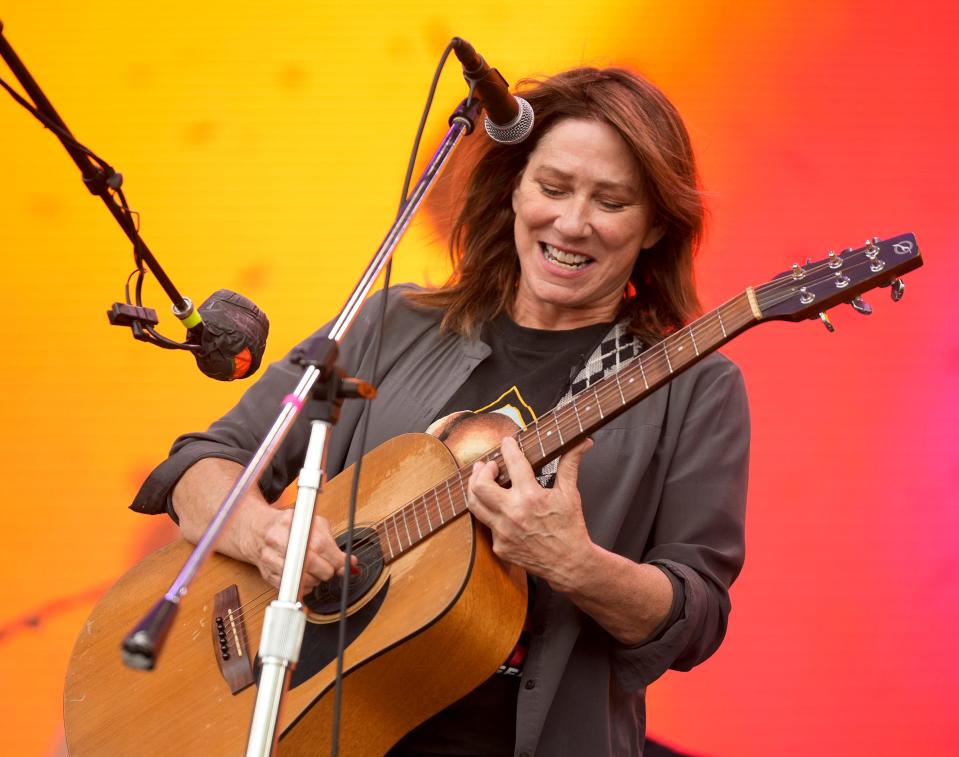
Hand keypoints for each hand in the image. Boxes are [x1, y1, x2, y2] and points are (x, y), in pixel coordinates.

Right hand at [251, 508, 355, 591]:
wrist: (257, 531)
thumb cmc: (288, 526)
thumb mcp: (312, 524)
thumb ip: (332, 542)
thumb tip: (349, 562)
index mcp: (291, 523)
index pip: (320, 545)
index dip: (336, 558)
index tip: (344, 563)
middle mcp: (278, 540)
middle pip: (312, 564)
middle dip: (327, 570)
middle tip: (329, 567)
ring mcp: (270, 558)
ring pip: (303, 579)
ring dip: (316, 579)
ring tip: (315, 569)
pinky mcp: (267, 574)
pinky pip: (293, 587)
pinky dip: (304, 585)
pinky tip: (304, 575)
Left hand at [466, 435, 594, 591]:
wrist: (570, 564)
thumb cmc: (571, 527)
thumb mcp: (571, 493)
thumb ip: (570, 464)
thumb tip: (582, 442)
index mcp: (531, 497)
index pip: (513, 463)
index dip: (508, 447)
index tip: (507, 442)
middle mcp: (513, 514)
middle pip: (480, 485)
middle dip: (482, 470)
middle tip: (489, 465)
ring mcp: (503, 532)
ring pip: (474, 505)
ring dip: (475, 489)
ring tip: (481, 480)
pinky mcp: (499, 546)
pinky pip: (487, 525)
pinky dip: (491, 513)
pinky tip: (497, 507)